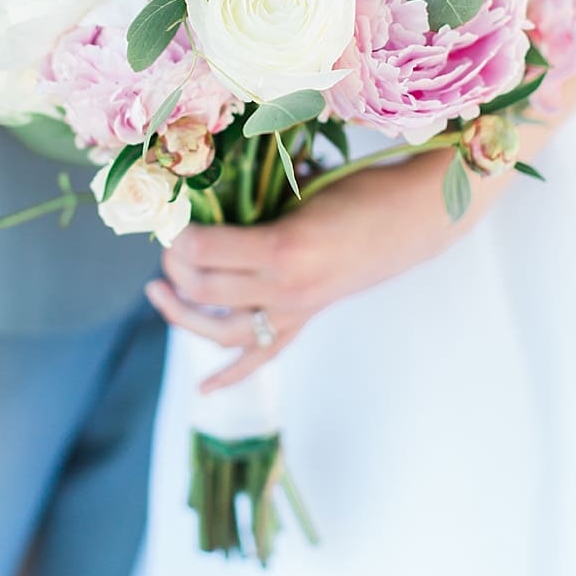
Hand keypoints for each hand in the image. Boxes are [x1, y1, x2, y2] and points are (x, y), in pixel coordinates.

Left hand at [148, 153, 500, 392]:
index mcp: (282, 247)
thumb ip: (253, 198)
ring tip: (159, 292)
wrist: (417, 217)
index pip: (202, 250)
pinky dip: (232, 375)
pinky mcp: (305, 319)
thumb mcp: (301, 186)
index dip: (176, 234)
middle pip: (203, 289)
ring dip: (181, 314)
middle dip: (173, 267)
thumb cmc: (360, 189)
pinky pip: (262, 355)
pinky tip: (207, 389)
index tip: (170, 217)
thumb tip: (201, 198)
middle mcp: (286, 287)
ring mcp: (296, 310)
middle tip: (167, 244)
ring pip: (222, 330)